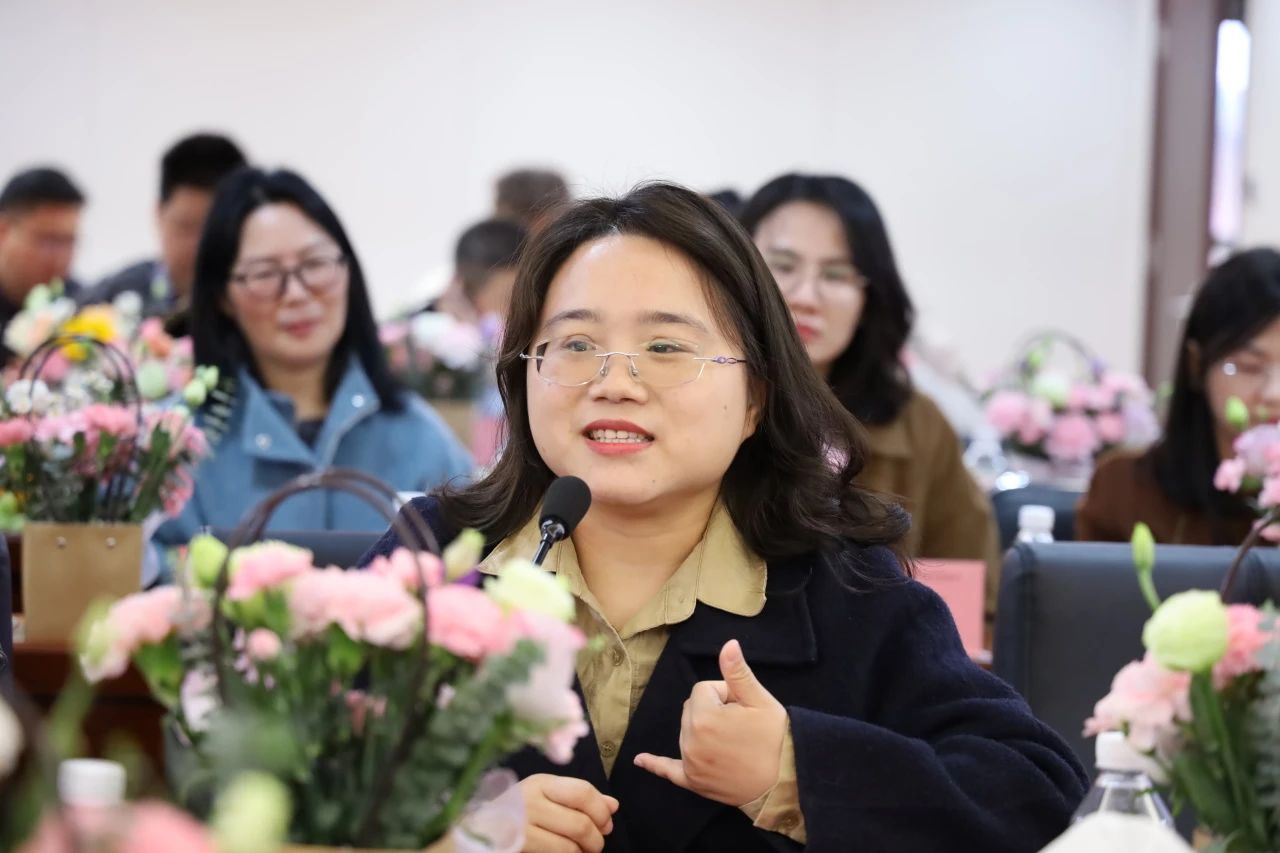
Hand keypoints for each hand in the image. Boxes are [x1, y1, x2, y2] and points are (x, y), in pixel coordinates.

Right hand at [519, 773, 618, 852]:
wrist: (479, 831)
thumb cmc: (518, 811)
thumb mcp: (546, 796)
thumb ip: (579, 798)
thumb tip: (613, 806)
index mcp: (540, 783)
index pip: (583, 792)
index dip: (601, 811)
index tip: (606, 824)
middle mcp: (530, 802)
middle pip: (580, 824)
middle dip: (596, 840)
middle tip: (595, 845)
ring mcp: (522, 828)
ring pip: (570, 847)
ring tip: (579, 852)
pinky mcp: (518, 847)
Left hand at [634, 639, 786, 805]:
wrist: (784, 779)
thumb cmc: (774, 737)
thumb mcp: (760, 700)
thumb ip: (737, 672)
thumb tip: (728, 644)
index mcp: (704, 716)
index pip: (703, 689)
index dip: (725, 694)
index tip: (742, 707)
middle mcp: (690, 739)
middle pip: (691, 708)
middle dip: (712, 710)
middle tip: (739, 725)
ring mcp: (689, 762)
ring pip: (686, 730)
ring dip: (702, 729)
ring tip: (732, 742)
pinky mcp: (692, 781)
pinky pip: (668, 770)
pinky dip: (655, 764)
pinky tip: (641, 759)